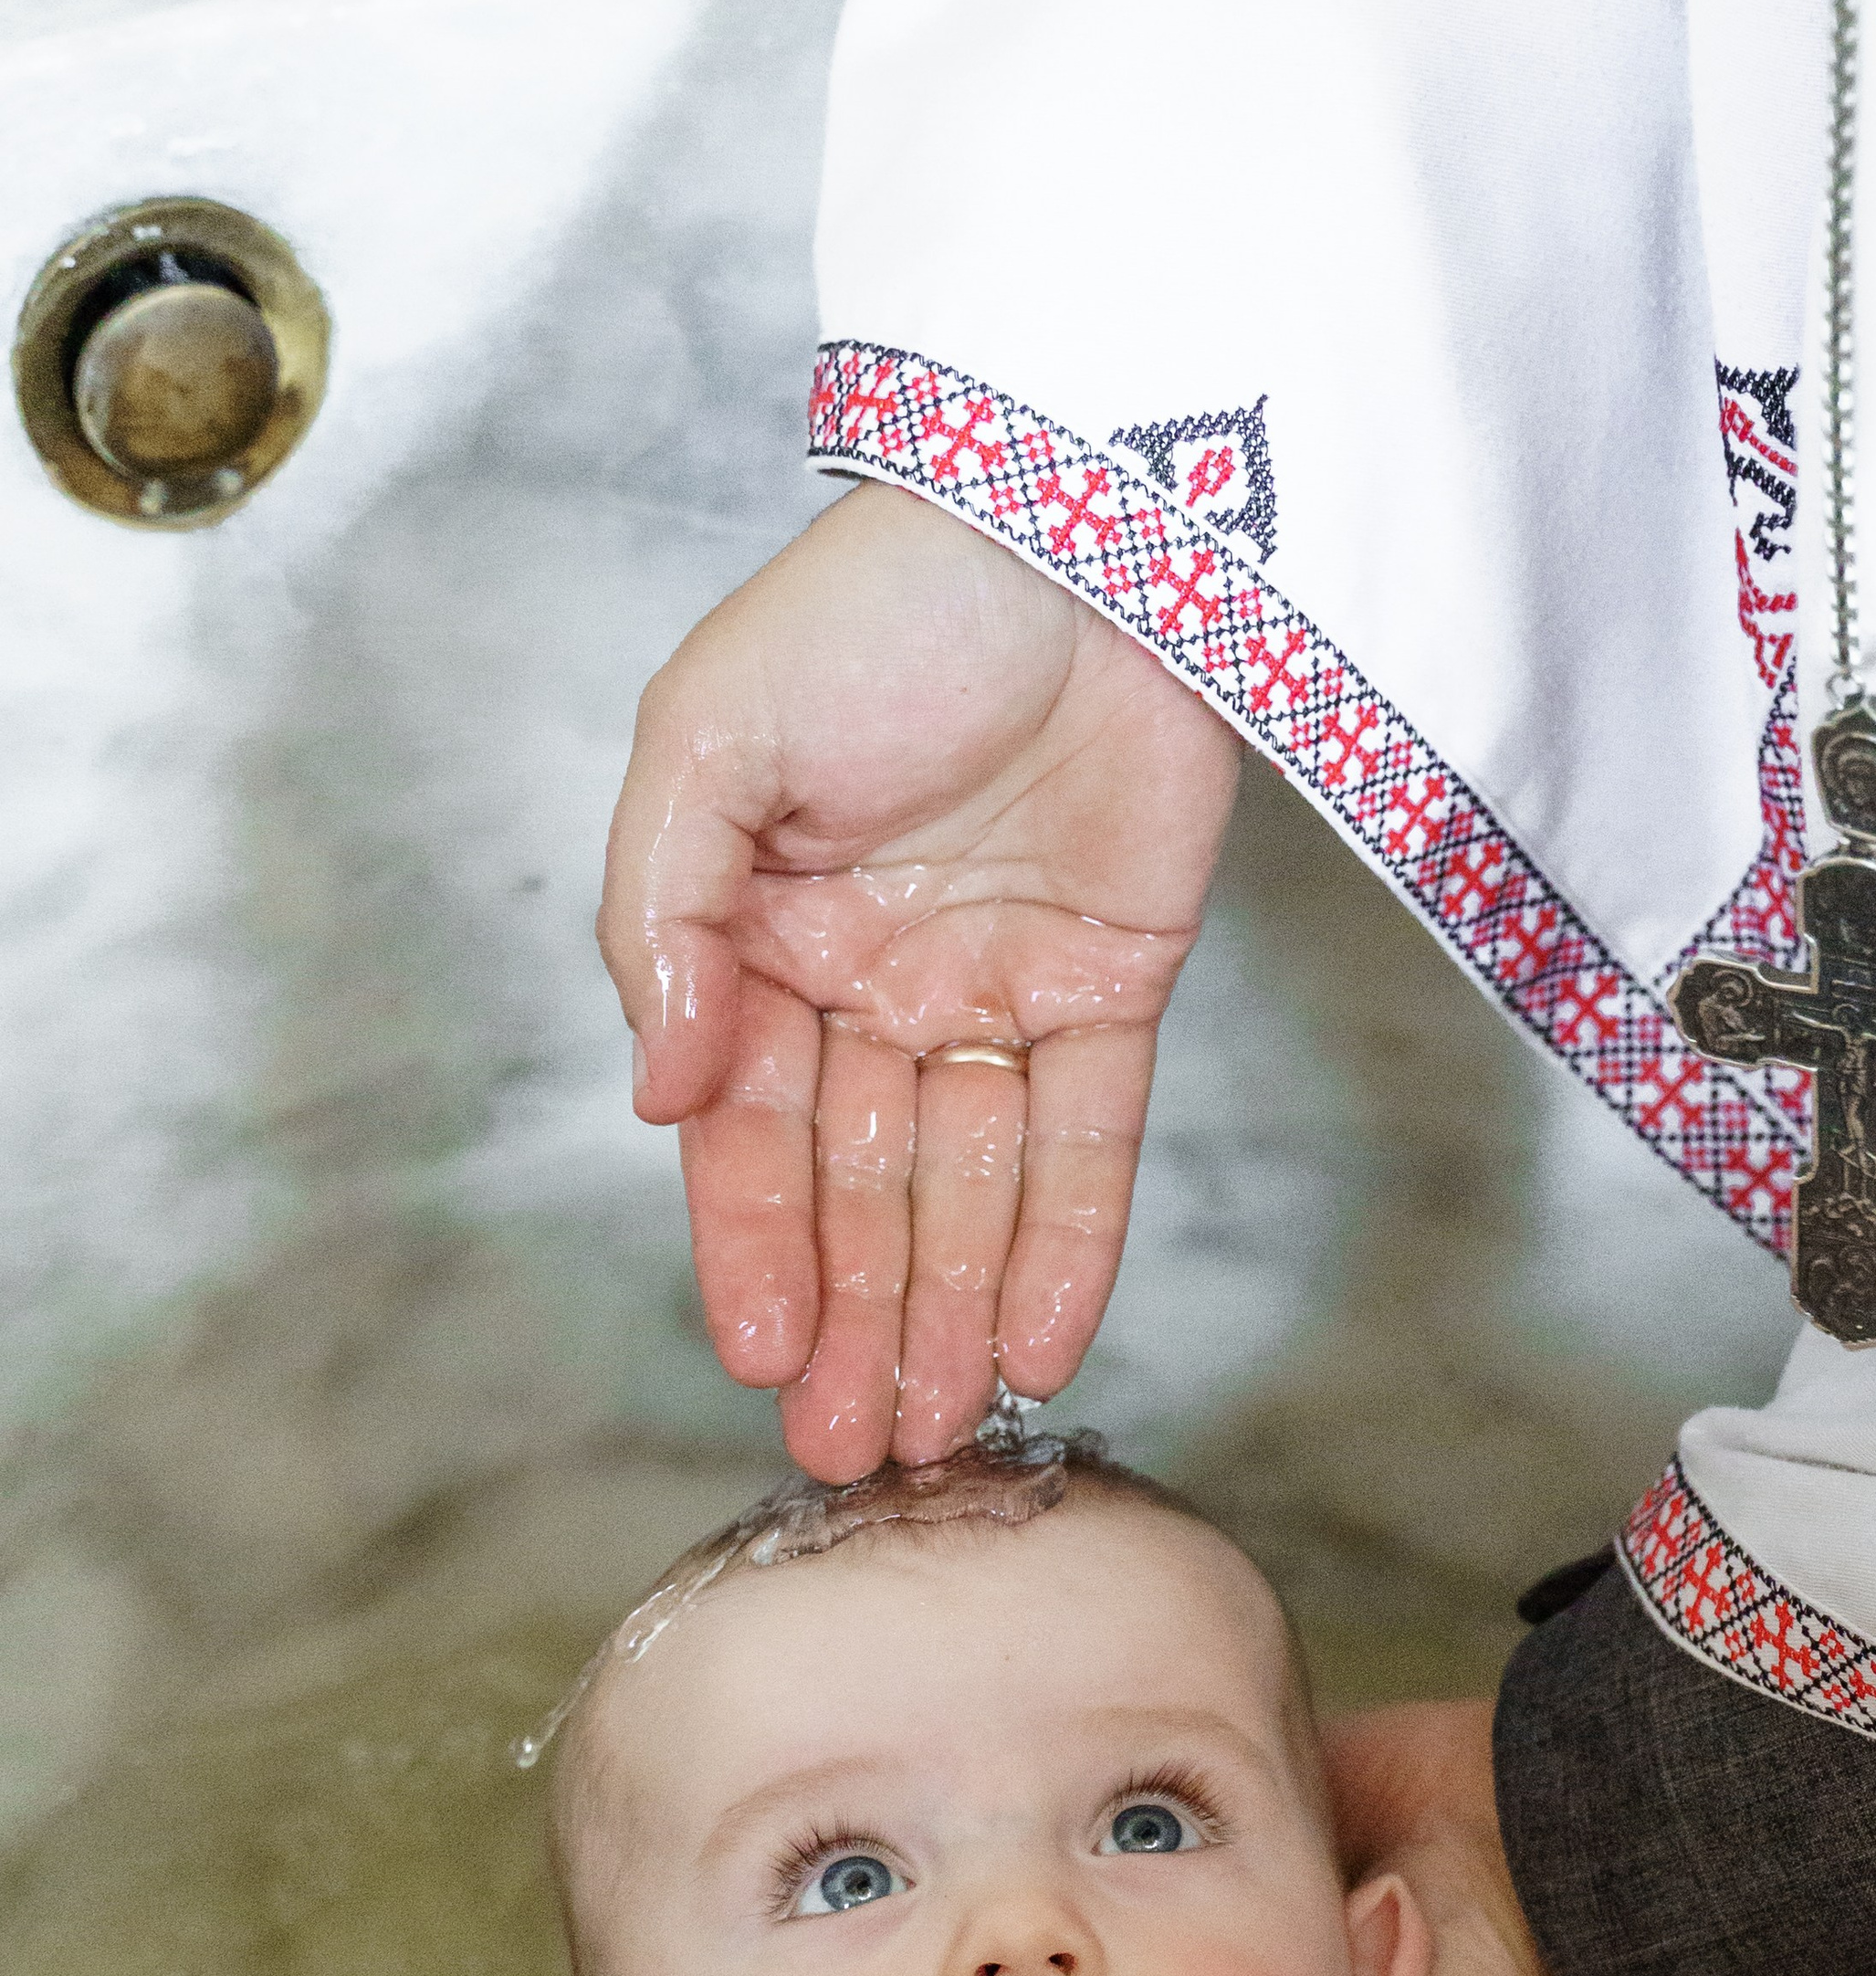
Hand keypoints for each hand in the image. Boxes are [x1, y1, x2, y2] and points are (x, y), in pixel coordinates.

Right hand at [600, 484, 1241, 1482]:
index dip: (754, 1247)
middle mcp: (873, 978)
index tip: (758, 1356)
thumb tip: (660, 1096)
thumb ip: (661, 921)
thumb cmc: (871, 608)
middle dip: (853, 1321)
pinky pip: (1087, 1141)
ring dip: (947, 1312)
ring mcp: (996, 984)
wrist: (1078, 522)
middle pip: (860, 1185)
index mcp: (761, 933)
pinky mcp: (1114, 981)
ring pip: (968, 1187)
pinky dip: (1065, 1246)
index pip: (751, 1128)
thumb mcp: (705, 743)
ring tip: (932, 1435)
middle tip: (848, 1453)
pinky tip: (1035, 1349)